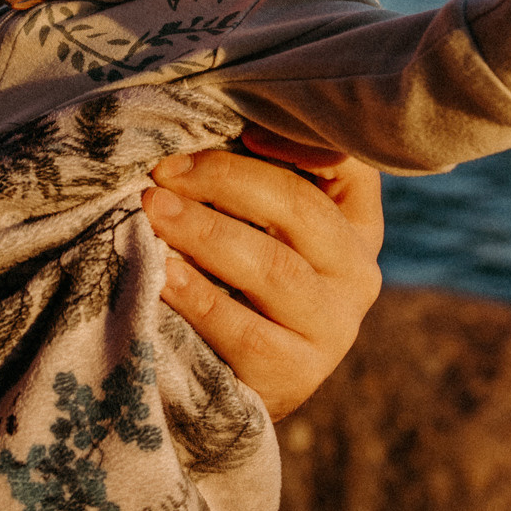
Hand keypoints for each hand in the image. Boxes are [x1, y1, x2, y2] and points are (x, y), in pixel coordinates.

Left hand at [141, 126, 383, 419]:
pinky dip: (200, 298)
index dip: (286, 140)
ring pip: (272, 268)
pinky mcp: (295, 374)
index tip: (230, 128)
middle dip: (223, 181)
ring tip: (153, 211)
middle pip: (298, 209)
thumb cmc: (246, 280)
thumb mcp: (271, 224)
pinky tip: (162, 274)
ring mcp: (332, 330)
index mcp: (358, 227)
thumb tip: (248, 129)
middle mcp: (358, 276)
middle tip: (162, 173)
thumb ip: (275, 170)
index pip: (340, 166)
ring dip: (204, 233)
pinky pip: (245, 331)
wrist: (237, 382)